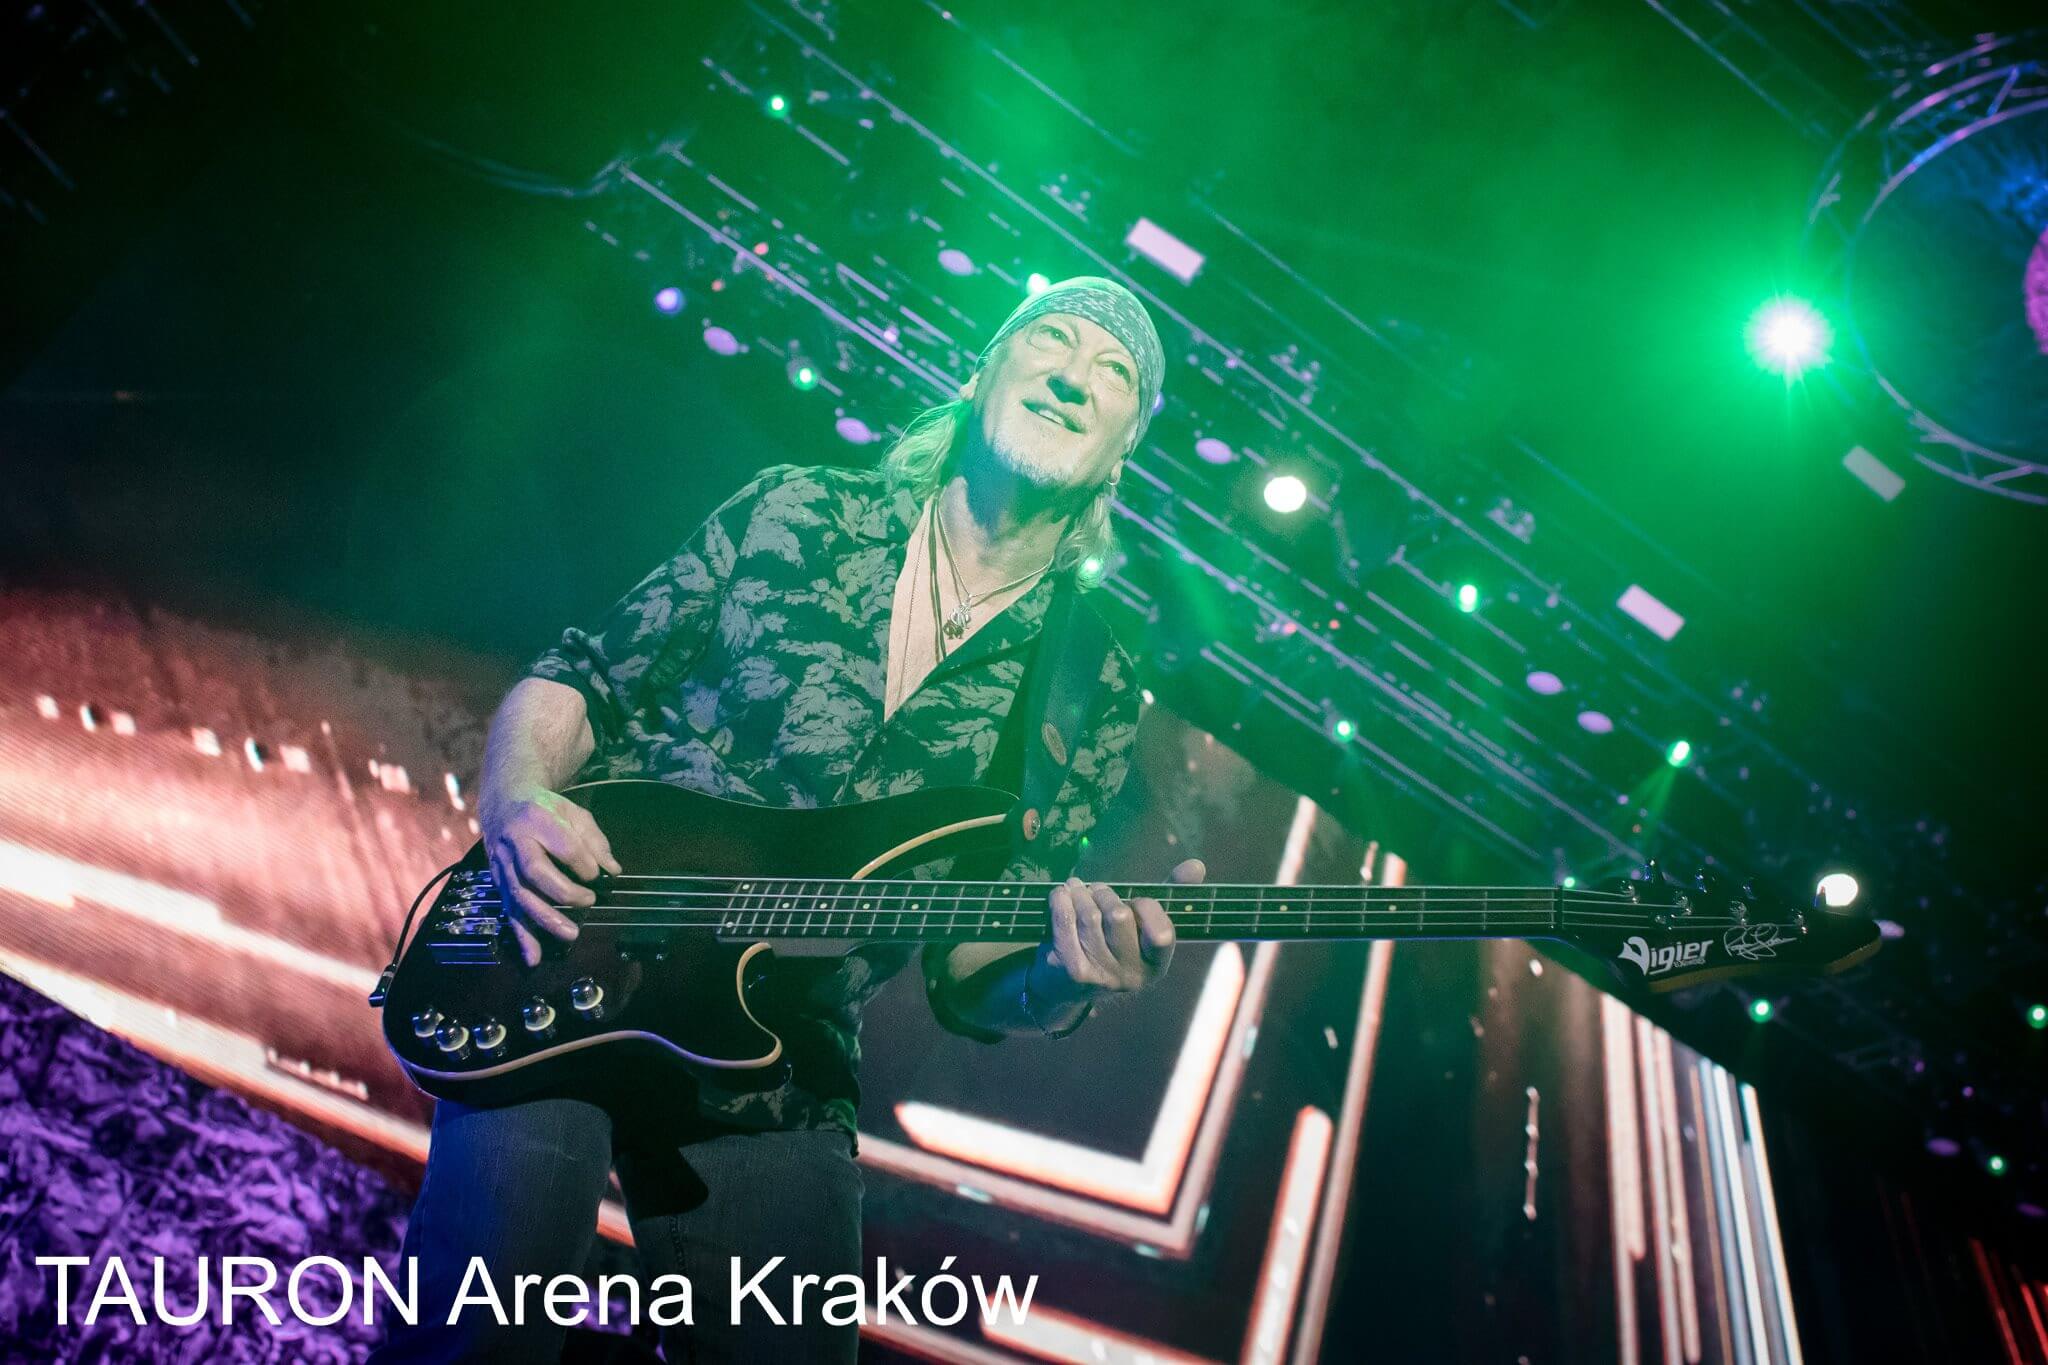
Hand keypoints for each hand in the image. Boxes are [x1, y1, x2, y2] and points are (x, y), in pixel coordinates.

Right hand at [478, 786, 621, 966]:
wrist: (504, 802)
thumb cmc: (546, 809)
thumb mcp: (573, 813)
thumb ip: (594, 841)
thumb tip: (613, 870)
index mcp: (537, 819)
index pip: (564, 846)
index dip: (584, 864)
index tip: (598, 875)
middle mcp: (515, 842)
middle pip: (536, 872)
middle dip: (564, 892)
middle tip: (590, 902)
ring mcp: (502, 864)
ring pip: (520, 895)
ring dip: (545, 919)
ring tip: (571, 935)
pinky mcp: (498, 882)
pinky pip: (509, 912)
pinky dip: (522, 937)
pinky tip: (534, 958)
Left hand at [1037, 858, 1204, 1001]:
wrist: (1064, 985)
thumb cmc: (1111, 943)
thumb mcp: (1142, 922)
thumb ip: (1171, 894)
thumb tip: (1197, 865)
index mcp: (1156, 965)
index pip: (1162, 933)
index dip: (1147, 907)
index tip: (1136, 901)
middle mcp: (1131, 976)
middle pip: (1119, 916)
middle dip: (1105, 893)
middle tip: (1095, 890)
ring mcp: (1101, 976)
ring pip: (1090, 915)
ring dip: (1079, 893)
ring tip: (1075, 889)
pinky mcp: (1072, 971)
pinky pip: (1066, 921)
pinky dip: (1061, 900)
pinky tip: (1061, 895)